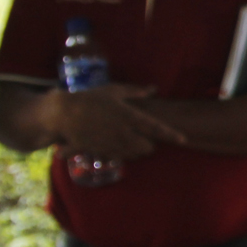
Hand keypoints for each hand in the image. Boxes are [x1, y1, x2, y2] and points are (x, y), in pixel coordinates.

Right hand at [49, 84, 185, 159]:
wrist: (62, 114)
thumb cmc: (89, 98)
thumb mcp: (113, 91)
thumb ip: (135, 91)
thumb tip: (153, 89)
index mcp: (129, 115)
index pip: (156, 127)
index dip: (171, 135)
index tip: (184, 139)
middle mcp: (123, 132)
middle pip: (147, 147)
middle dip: (151, 145)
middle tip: (148, 138)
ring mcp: (111, 143)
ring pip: (134, 154)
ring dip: (137, 151)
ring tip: (133, 141)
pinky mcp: (101, 151)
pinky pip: (119, 157)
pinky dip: (123, 154)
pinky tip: (120, 146)